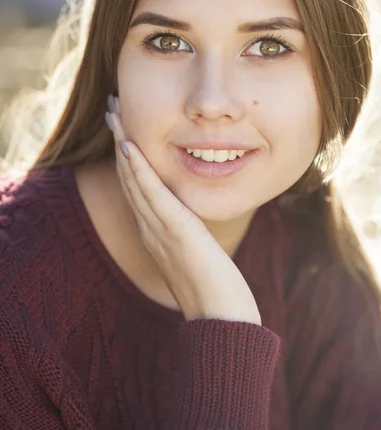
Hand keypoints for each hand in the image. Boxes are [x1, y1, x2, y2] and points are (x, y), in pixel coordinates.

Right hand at [105, 95, 261, 325]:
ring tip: (113, 113)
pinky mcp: (176, 231)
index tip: (123, 128)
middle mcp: (150, 228)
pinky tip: (129, 145)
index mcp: (155, 232)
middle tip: (111, 108)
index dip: (127, 155)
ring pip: (134, 179)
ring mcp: (159, 230)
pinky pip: (152, 194)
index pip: (137, 187)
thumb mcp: (197, 259)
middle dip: (119, 139)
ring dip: (122, 143)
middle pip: (129, 176)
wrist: (222, 321)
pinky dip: (139, 169)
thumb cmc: (216, 294)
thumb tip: (193, 230)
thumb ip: (189, 241)